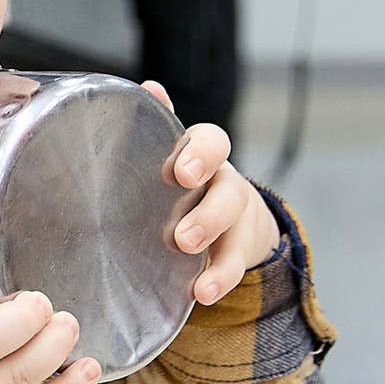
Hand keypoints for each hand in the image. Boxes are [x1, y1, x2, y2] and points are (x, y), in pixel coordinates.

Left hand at [142, 84, 277, 305]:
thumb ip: (153, 125)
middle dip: (209, 213)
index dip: (200, 153)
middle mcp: (222, 182)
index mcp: (200, 154)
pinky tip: (203, 295)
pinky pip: (233, 264)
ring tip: (197, 281)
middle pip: (229, 189)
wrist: (217, 214)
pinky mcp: (236, 250)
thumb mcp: (162, 153)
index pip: (212, 141)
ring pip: (235, 231)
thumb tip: (148, 88)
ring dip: (218, 257)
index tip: (180, 173)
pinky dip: (219, 279)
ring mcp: (232, 217)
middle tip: (183, 237)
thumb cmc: (174, 180)